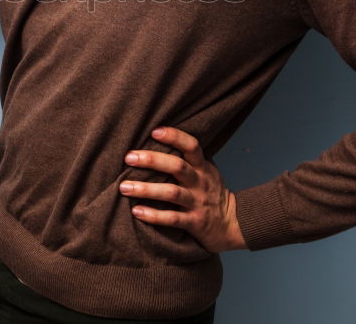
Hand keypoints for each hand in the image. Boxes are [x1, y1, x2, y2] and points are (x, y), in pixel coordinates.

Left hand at [120, 126, 246, 252]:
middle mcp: (200, 182)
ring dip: (146, 189)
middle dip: (152, 160)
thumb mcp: (206, 171)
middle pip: (177, 167)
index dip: (175, 136)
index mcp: (203, 167)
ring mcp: (197, 202)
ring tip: (124, 187)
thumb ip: (187, 159)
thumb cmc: (210, 193)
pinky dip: (153, 215)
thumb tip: (156, 140)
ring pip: (172, 193)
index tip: (154, 131)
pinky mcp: (194, 222)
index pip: (192, 146)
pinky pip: (172, 218)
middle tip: (129, 157)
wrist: (231, 225)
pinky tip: (136, 211)